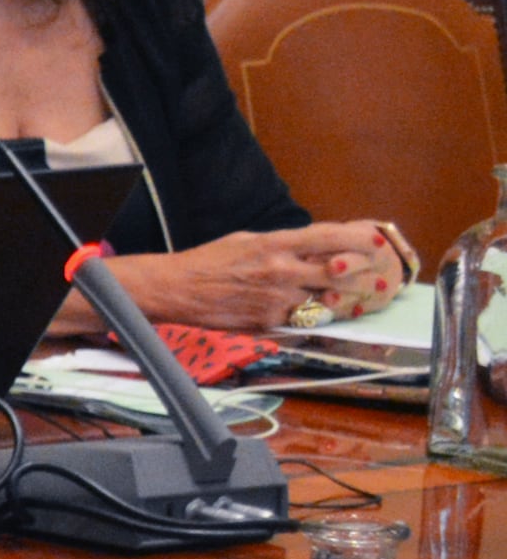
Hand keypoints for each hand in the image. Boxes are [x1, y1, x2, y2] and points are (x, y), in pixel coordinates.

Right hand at [104, 224, 405, 335]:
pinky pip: (301, 317)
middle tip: (376, 275)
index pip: (331, 237)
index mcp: (277, 244)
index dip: (362, 239)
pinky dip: (307, 313)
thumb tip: (318, 245)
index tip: (380, 240)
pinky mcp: (270, 321)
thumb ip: (285, 244)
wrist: (176, 289)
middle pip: (341, 272)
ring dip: (341, 299)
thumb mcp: (249, 240)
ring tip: (351, 297)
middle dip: (362, 274)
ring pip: (327, 300)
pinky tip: (304, 309)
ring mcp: (278, 298)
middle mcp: (282, 270)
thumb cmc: (210, 261)